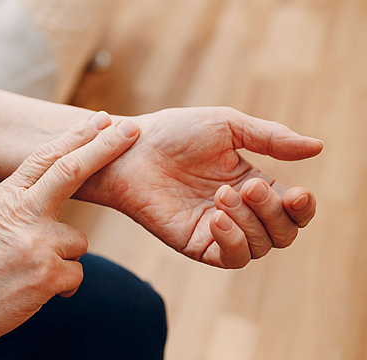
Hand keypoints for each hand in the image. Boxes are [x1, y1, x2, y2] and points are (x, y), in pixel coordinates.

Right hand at [0, 112, 139, 358]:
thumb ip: (15, 209)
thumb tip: (47, 205)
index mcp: (2, 198)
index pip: (45, 158)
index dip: (75, 136)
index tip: (98, 120)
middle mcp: (22, 214)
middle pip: (73, 171)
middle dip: (106, 147)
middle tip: (130, 129)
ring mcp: (37, 243)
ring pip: (77, 241)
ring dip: (62, 257)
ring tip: (25, 274)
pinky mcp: (48, 275)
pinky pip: (75, 274)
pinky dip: (60, 286)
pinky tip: (31, 293)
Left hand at [77, 107, 322, 268]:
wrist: (130, 148)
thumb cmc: (174, 133)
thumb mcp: (228, 126)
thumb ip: (270, 137)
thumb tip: (318, 147)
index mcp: (252, 183)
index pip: (293, 208)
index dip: (303, 207)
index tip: (298, 193)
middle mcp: (239, 211)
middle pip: (283, 233)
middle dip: (274, 211)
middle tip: (248, 185)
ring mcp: (217, 229)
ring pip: (260, 247)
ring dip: (251, 222)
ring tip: (223, 193)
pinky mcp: (194, 243)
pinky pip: (229, 258)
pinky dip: (233, 241)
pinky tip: (218, 217)